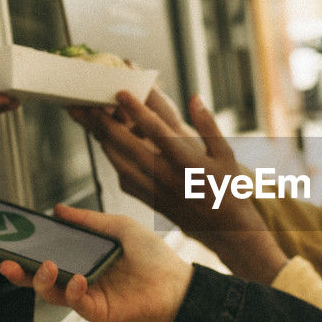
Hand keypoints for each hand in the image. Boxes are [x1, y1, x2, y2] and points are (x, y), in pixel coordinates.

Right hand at [0, 203, 192, 321]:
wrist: (177, 283)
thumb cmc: (154, 256)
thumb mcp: (119, 227)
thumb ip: (88, 220)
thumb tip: (58, 209)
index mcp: (85, 259)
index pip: (49, 255)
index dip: (29, 251)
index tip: (13, 241)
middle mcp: (81, 278)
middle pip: (41, 279)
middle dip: (19, 273)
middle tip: (7, 262)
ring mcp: (87, 296)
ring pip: (51, 293)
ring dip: (41, 280)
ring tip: (46, 265)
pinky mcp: (97, 311)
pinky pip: (75, 303)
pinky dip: (71, 290)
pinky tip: (77, 278)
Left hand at [71, 90, 289, 283]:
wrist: (226, 228)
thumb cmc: (228, 187)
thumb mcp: (226, 153)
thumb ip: (208, 125)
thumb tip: (194, 97)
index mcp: (187, 162)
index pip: (157, 131)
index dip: (137, 110)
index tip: (122, 92)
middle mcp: (168, 177)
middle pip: (128, 146)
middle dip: (108, 123)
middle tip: (93, 104)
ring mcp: (156, 191)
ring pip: (121, 163)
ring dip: (105, 141)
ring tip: (93, 121)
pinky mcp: (150, 201)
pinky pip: (124, 179)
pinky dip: (113, 160)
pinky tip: (108, 147)